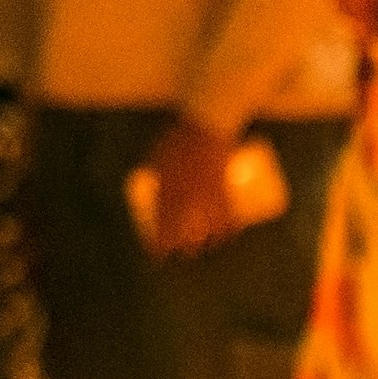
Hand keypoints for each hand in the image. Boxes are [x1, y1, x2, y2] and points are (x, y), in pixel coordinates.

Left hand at [140, 120, 243, 259]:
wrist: (207, 124)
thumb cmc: (178, 137)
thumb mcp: (156, 156)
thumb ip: (153, 175)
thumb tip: (149, 189)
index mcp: (166, 190)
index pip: (162, 226)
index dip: (160, 244)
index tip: (159, 254)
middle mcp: (186, 197)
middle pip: (184, 232)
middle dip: (182, 247)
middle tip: (182, 253)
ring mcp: (206, 195)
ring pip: (207, 228)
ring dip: (205, 242)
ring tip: (203, 247)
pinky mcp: (224, 190)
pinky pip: (228, 216)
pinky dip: (228, 228)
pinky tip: (228, 235)